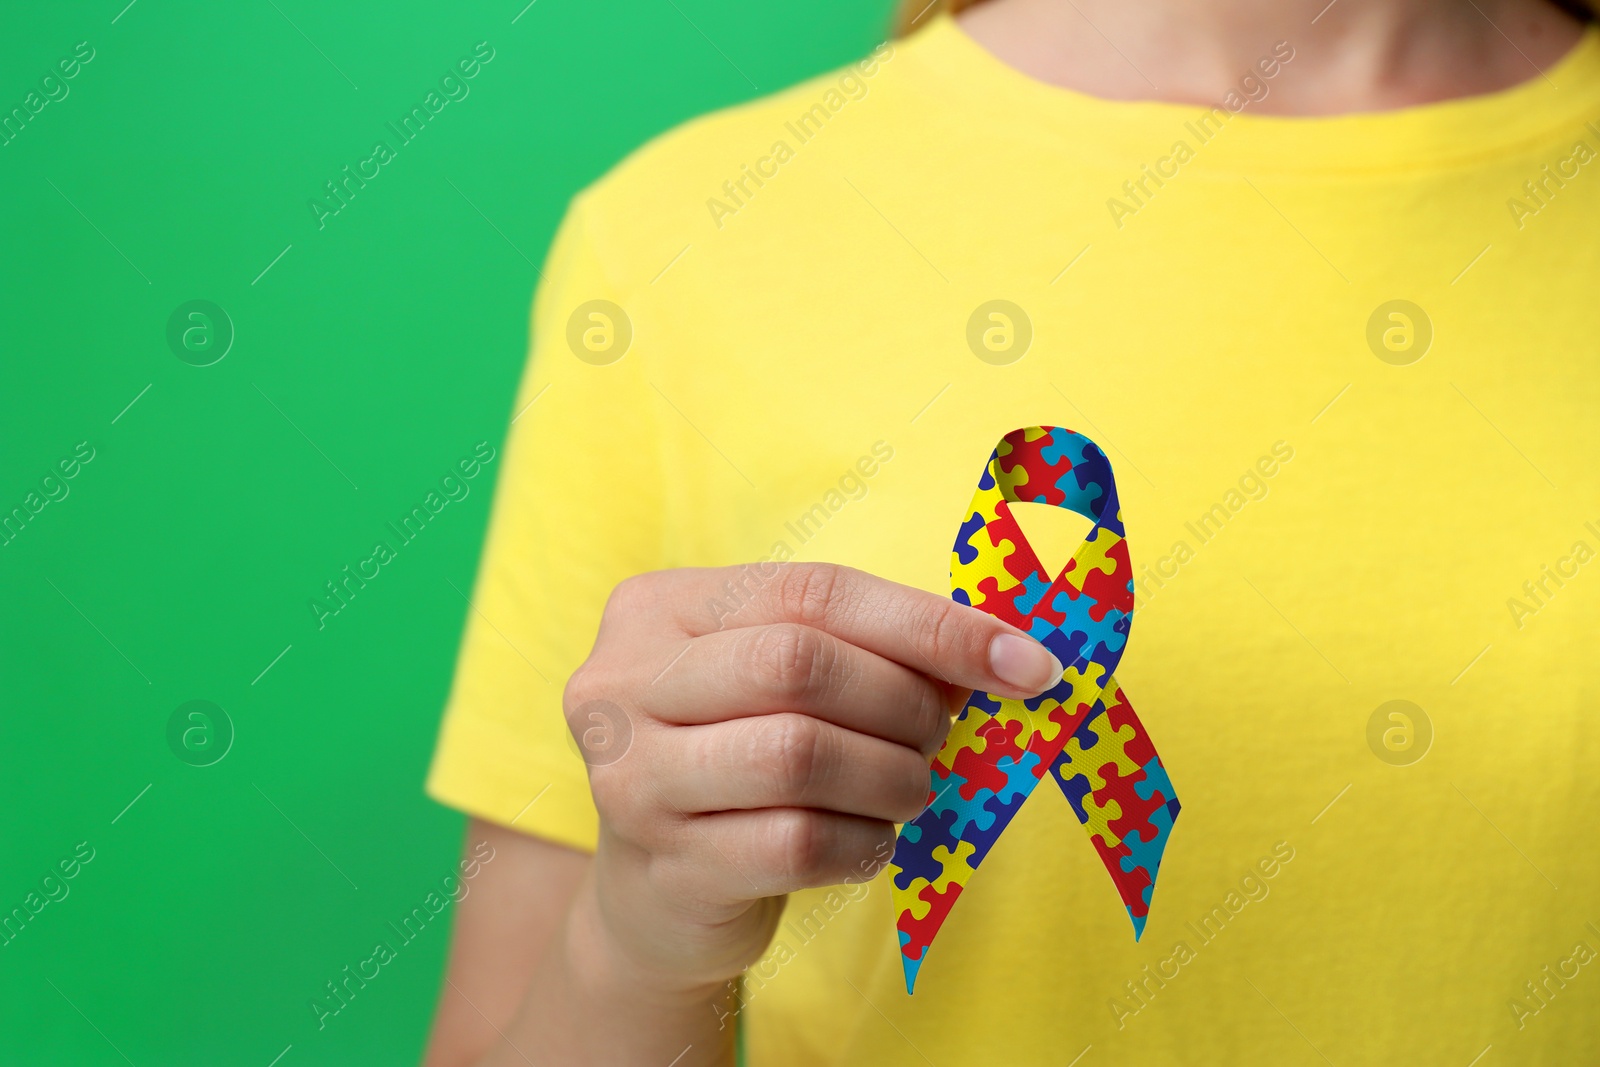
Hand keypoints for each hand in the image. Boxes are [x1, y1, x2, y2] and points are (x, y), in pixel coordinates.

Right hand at [563, 562, 1064, 990]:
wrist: (656, 893)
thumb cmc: (737, 755)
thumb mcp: (778, 680)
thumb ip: (865, 649)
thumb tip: (1003, 652)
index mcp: (658, 607)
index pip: (813, 591)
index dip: (929, 624)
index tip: (1025, 662)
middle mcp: (621, 682)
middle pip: (797, 664)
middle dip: (903, 701)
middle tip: (941, 735)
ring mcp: (630, 779)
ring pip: (797, 756)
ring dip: (891, 776)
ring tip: (913, 788)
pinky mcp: (664, 868)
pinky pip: (796, 844)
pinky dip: (863, 842)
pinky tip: (872, 841)